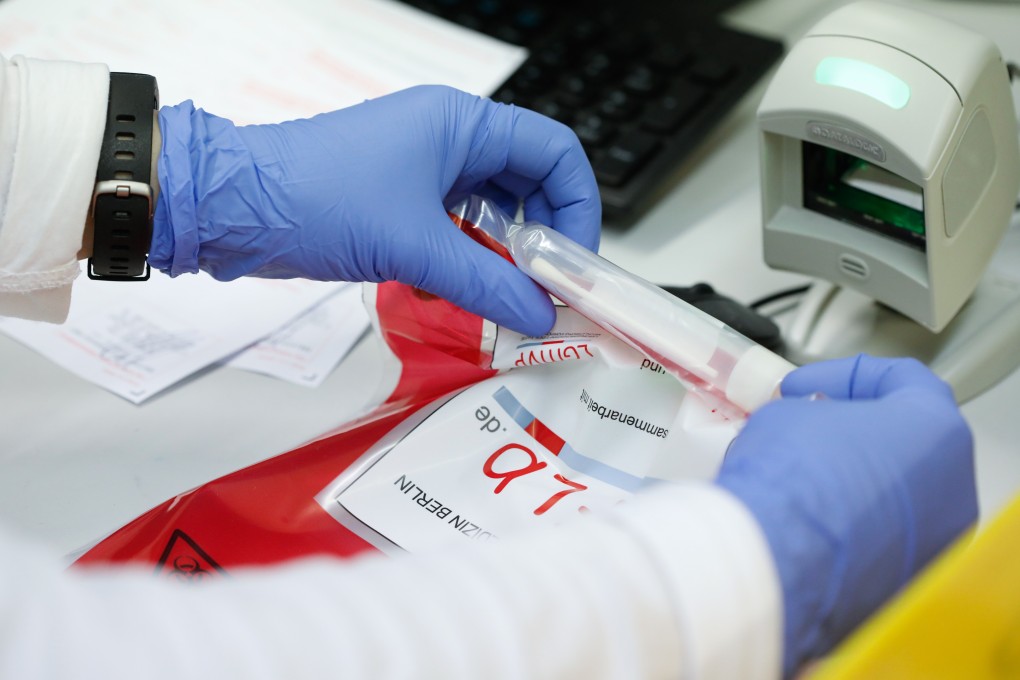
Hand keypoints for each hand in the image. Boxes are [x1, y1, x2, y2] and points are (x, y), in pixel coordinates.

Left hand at [150, 85, 600, 335]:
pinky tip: (452, 294)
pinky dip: (464, 263)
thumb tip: (541, 315)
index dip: (579, 206)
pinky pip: (456, 231)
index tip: (575, 262)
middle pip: (530, 184)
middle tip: (546, 289)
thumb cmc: (313, 198)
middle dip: (542, 239)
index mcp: (462, 124)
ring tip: (502, 297)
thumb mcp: (415, 246)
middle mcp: (449, 140)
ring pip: (492, 212)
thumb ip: (488, 283)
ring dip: (502, 257)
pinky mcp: (401, 202)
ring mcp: (424, 171)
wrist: (233, 208)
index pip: (555, 152)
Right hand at [716, 355, 975, 676]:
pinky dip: (843, 522)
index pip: (902, 380)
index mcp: (937, 431)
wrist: (776, 555)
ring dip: (846, 478)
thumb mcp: (787, 414)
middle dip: (849, 430)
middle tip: (804, 428)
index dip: (842, 375)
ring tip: (796, 476)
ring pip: (891, 495)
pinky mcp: (906, 580)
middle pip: (903, 442)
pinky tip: (800, 517)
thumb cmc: (793, 474)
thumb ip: (809, 414)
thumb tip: (805, 430)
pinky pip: (876, 538)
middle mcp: (951, 486)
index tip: (802, 386)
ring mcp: (935, 539)